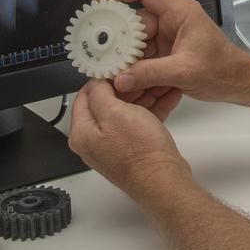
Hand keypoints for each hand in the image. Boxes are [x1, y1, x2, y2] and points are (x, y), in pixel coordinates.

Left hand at [67, 79, 190, 196]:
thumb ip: (100, 94)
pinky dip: (152, 109)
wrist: (163, 181)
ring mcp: (114, 145)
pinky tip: (166, 97)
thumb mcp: (115, 113)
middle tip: (142, 74)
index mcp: (83, 132)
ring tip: (159, 81)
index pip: (85, 95)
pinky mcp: (132, 148)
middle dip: (127, 86)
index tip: (118, 68)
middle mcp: (95, 141)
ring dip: (143, 95)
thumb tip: (96, 82)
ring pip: (126, 111)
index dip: (102, 78)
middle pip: (106, 102)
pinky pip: (140, 122)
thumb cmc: (139, 153)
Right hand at [95, 0, 249, 117]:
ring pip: (140, 39)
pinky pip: (146, 53)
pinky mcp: (170, 51)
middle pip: (138, 19)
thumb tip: (120, 79)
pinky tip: (125, 76)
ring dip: (127, 53)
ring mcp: (171, 36)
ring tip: (109, 66)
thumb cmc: (222, 70)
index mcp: (181, 12)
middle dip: (119, 33)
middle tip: (98, 45)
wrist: (240, 83)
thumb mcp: (184, 71)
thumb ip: (150, 74)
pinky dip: (136, 64)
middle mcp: (174, 20)